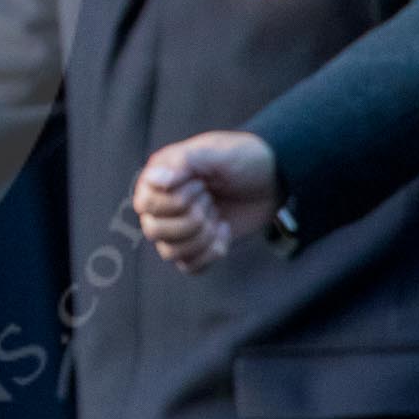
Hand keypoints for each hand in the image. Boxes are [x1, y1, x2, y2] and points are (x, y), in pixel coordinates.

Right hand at [132, 131, 282, 271]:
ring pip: (169, 253)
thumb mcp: (215, 152)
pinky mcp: (196, 245)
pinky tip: (224, 230)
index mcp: (158, 178)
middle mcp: (161, 204)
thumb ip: (183, 162)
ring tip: (217, 217)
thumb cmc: (242, 158)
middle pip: (154, 231)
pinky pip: (188, 266)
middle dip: (191, 220)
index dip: (176, 201)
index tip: (201, 183)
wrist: (273, 178)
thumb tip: (153, 179)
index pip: (146, 205)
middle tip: (211, 201)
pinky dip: (210, 254)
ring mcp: (177, 227)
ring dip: (201, 238)